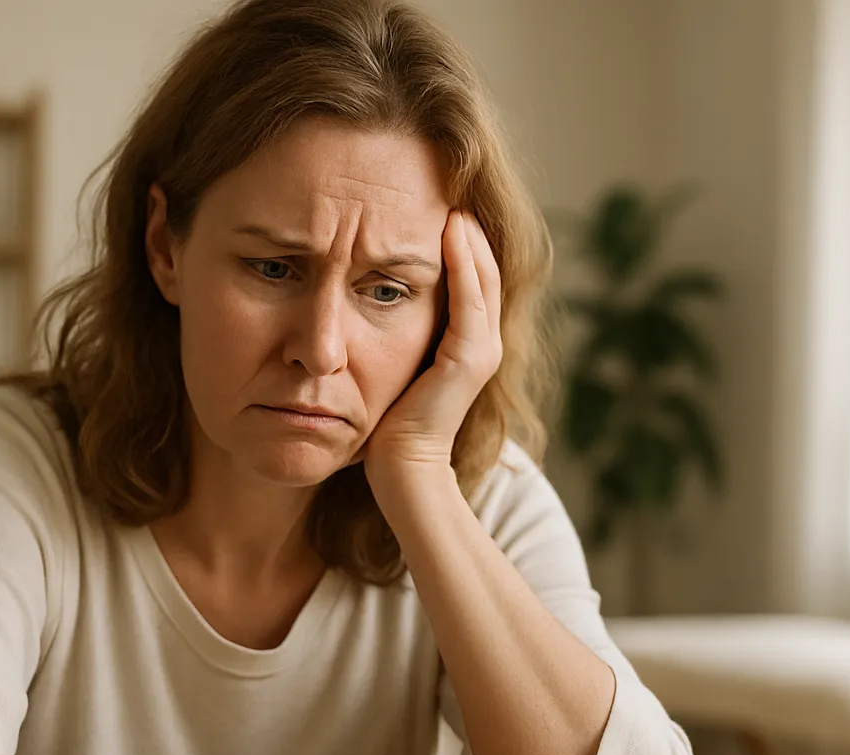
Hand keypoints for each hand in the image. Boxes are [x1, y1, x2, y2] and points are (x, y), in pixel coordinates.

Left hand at [363, 210, 503, 489]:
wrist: (401, 467)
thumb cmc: (388, 425)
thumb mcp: (392, 365)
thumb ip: (394, 335)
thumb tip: (364, 298)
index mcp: (470, 346)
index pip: (473, 281)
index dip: (462, 246)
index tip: (439, 210)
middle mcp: (484, 344)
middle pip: (485, 272)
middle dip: (470, 233)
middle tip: (450, 193)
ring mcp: (481, 350)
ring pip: (483, 279)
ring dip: (469, 239)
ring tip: (454, 204)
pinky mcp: (468, 358)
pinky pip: (469, 298)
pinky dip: (462, 263)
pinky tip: (450, 231)